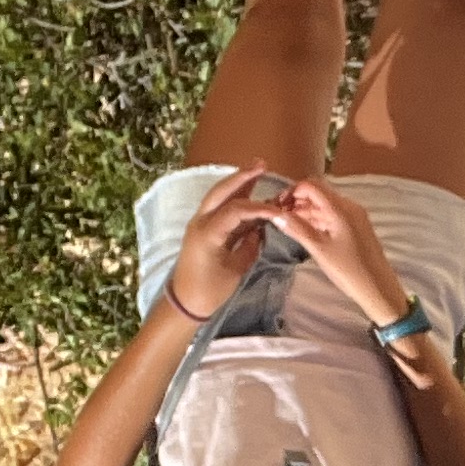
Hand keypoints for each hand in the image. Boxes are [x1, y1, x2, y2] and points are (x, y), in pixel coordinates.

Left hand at [165, 171, 300, 320]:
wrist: (184, 301)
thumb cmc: (209, 290)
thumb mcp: (235, 270)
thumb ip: (249, 246)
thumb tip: (259, 230)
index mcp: (208, 233)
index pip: (237, 210)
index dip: (261, 208)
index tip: (280, 211)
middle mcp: (200, 222)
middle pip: (222, 191)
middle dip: (242, 177)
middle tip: (262, 164)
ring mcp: (199, 222)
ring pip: (218, 195)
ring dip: (237, 182)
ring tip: (256, 170)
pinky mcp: (202, 227)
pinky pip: (218, 206)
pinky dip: (233, 197)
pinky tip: (248, 191)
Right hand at [283, 177, 412, 328]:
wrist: (379, 289)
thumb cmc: (349, 271)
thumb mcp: (320, 249)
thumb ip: (297, 228)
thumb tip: (275, 214)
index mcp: (341, 208)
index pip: (311, 186)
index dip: (291, 191)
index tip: (276, 204)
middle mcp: (349, 207)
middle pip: (318, 193)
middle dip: (296, 200)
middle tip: (277, 214)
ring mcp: (354, 217)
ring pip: (324, 205)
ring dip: (305, 211)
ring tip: (286, 223)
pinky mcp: (356, 228)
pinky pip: (332, 216)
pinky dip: (317, 219)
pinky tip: (303, 229)